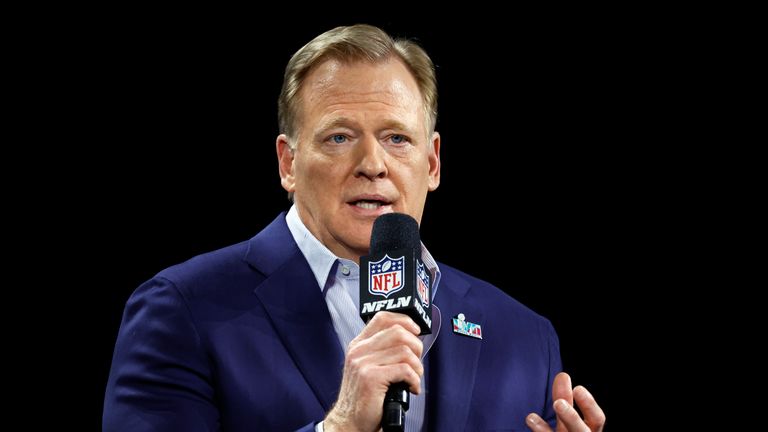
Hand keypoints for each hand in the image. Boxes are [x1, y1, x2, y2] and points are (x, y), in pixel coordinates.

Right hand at [324, 312, 423, 431]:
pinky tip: (411, 387)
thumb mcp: (368, 367)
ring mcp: (363, 363)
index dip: (404, 320)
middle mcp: (359, 351)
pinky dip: (415, 380)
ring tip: (414, 378)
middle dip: (416, 347)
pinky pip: (405, 370)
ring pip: (405, 351)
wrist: (350, 422)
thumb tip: (411, 339)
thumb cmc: (364, 397)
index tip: (415, 331)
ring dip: (417, 367)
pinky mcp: (371, 377)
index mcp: (359, 345)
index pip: (383, 318)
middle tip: (416, 363)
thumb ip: (382, 351)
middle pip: (398, 332)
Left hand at [526, 372, 604, 431]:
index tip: (578, 388)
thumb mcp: (568, 419)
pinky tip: (530, 420)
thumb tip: (563, 376)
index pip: (596, 419)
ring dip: (547, 431)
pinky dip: (539, 431)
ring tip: (530, 418)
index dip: (589, 405)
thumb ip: (565, 400)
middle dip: (571, 418)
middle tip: (558, 403)